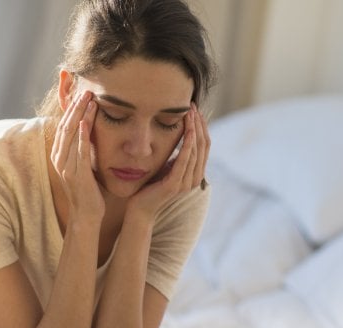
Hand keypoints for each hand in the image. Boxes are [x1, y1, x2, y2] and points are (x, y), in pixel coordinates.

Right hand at [50, 90, 104, 223]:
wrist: (87, 215)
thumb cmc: (89, 191)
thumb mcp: (83, 166)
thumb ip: (83, 150)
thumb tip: (90, 132)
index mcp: (59, 156)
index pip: (64, 126)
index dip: (71, 109)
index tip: (82, 94)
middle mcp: (59, 159)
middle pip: (65, 126)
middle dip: (75, 107)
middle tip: (86, 90)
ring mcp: (66, 167)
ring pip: (71, 135)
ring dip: (80, 115)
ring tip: (89, 99)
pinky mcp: (76, 174)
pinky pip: (79, 150)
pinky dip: (82, 135)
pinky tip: (87, 121)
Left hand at [128, 103, 209, 219]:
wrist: (139, 208)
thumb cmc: (150, 186)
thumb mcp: (167, 166)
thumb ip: (178, 156)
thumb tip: (183, 135)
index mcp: (195, 173)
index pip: (204, 145)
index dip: (202, 126)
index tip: (195, 109)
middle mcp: (195, 178)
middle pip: (203, 145)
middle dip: (199, 123)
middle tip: (193, 105)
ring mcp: (186, 183)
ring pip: (196, 150)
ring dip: (194, 129)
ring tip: (189, 112)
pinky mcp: (175, 184)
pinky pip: (185, 160)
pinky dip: (187, 143)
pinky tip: (186, 130)